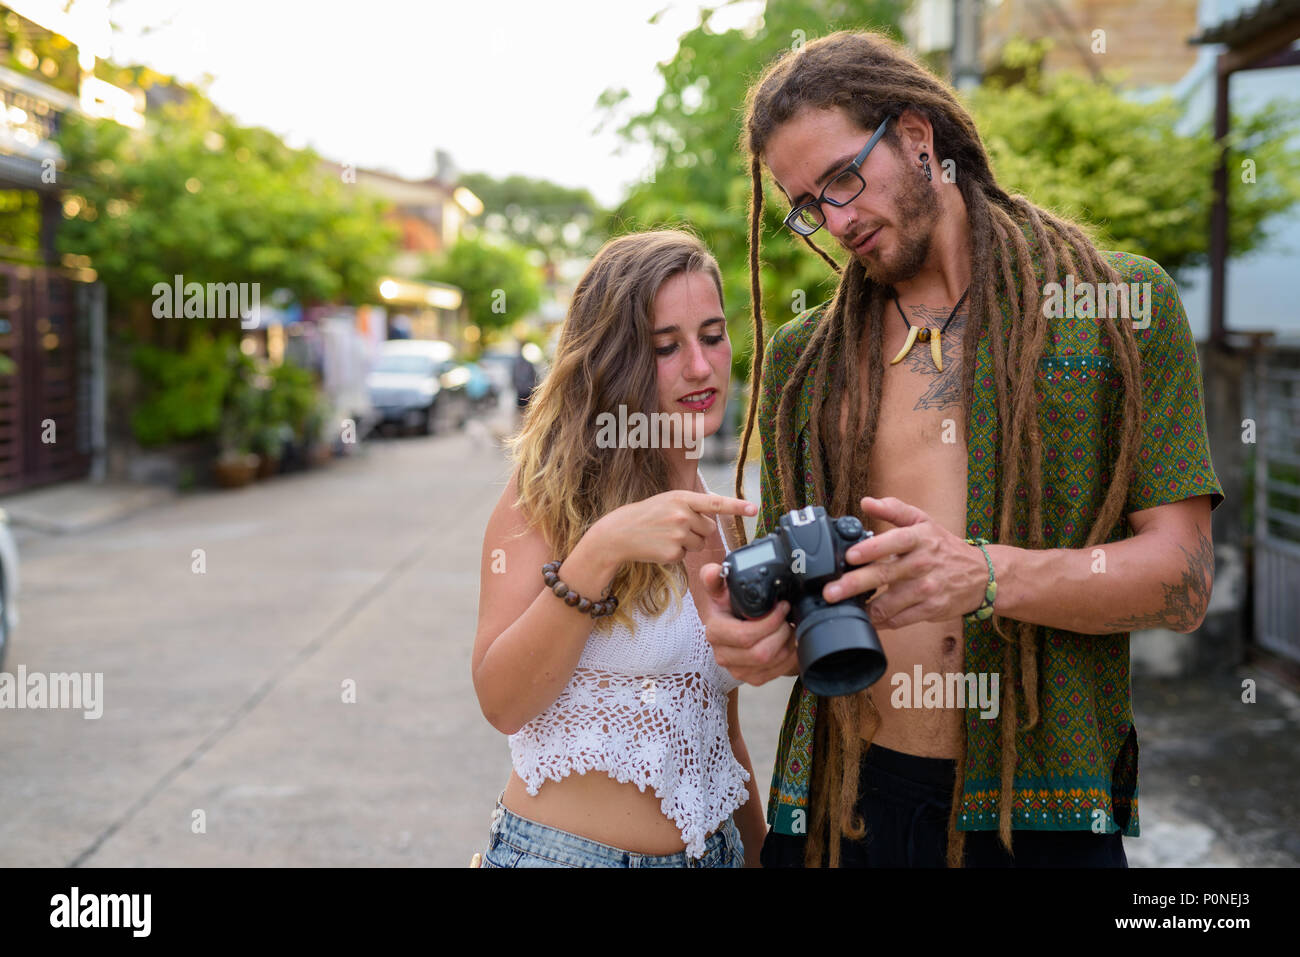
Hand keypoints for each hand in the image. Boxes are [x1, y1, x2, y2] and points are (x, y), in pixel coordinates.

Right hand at [591, 490, 757, 566]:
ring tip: (666, 535)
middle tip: (675, 526)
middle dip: (698, 530)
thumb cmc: (647, 515)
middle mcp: (682, 515)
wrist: (619, 533)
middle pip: (709, 528)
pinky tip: (660, 546)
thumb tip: (715, 520)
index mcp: (682, 498)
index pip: (716, 502)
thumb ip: (691, 506)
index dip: (737, 506)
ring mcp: (678, 535)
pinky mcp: (673, 553)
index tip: (754, 508)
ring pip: (700, 543)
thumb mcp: (668, 501)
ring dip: (688, 542)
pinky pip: (687, 555)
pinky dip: (676, 553)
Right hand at [700, 563, 798, 685]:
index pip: (745, 636)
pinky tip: (788, 641)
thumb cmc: (729, 606)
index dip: (769, 622)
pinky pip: (777, 672)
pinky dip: (789, 656)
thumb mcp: (721, 589)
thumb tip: (714, 571)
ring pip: (772, 663)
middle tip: (788, 617)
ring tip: (789, 627)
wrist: (733, 625)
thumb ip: (715, 577)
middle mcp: (723, 655)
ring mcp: (737, 670)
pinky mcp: (752, 678)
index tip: (782, 607)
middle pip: (761, 653)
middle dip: (781, 633)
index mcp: (715, 631)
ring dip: (787, 644)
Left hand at [821, 496, 988, 629]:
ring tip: (841, 609)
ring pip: (890, 603)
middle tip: (830, 592)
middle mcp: (923, 563)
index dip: (871, 549)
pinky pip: (899, 619)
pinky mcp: (930, 609)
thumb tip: (866, 502)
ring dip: (864, 608)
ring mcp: (927, 589)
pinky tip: (865, 620)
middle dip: (854, 584)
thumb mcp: (924, 522)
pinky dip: (880, 621)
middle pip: (885, 575)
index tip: (850, 556)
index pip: (894, 540)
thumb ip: (894, 510)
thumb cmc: (944, 546)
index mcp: (920, 538)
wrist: (981, 575)